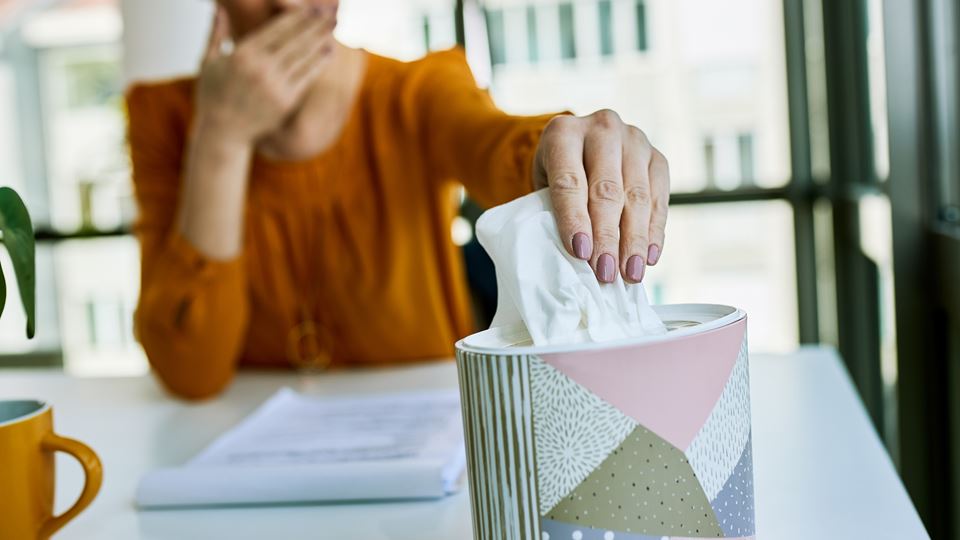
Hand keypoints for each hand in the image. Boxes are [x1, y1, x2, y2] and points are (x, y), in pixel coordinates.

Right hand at [195, 5, 335, 143]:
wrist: (223, 133)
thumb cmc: (213, 95)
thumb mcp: (208, 61)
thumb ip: (216, 33)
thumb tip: (218, 8)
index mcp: (242, 55)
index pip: (277, 30)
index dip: (298, 17)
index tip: (312, 7)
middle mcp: (261, 69)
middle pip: (295, 40)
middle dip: (315, 24)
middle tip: (331, 11)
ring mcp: (275, 86)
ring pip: (304, 57)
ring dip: (321, 39)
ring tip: (334, 25)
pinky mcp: (286, 102)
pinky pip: (306, 77)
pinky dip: (319, 62)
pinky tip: (329, 51)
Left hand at [533, 110, 669, 283]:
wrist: (582, 146)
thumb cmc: (557, 174)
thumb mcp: (543, 185)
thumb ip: (553, 211)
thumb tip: (575, 257)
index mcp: (563, 132)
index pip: (569, 181)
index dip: (575, 219)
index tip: (581, 253)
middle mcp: (602, 128)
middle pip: (606, 190)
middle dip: (607, 237)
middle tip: (605, 272)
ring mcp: (634, 140)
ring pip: (637, 196)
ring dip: (634, 240)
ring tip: (630, 273)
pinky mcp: (657, 157)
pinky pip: (660, 197)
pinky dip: (654, 231)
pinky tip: (648, 256)